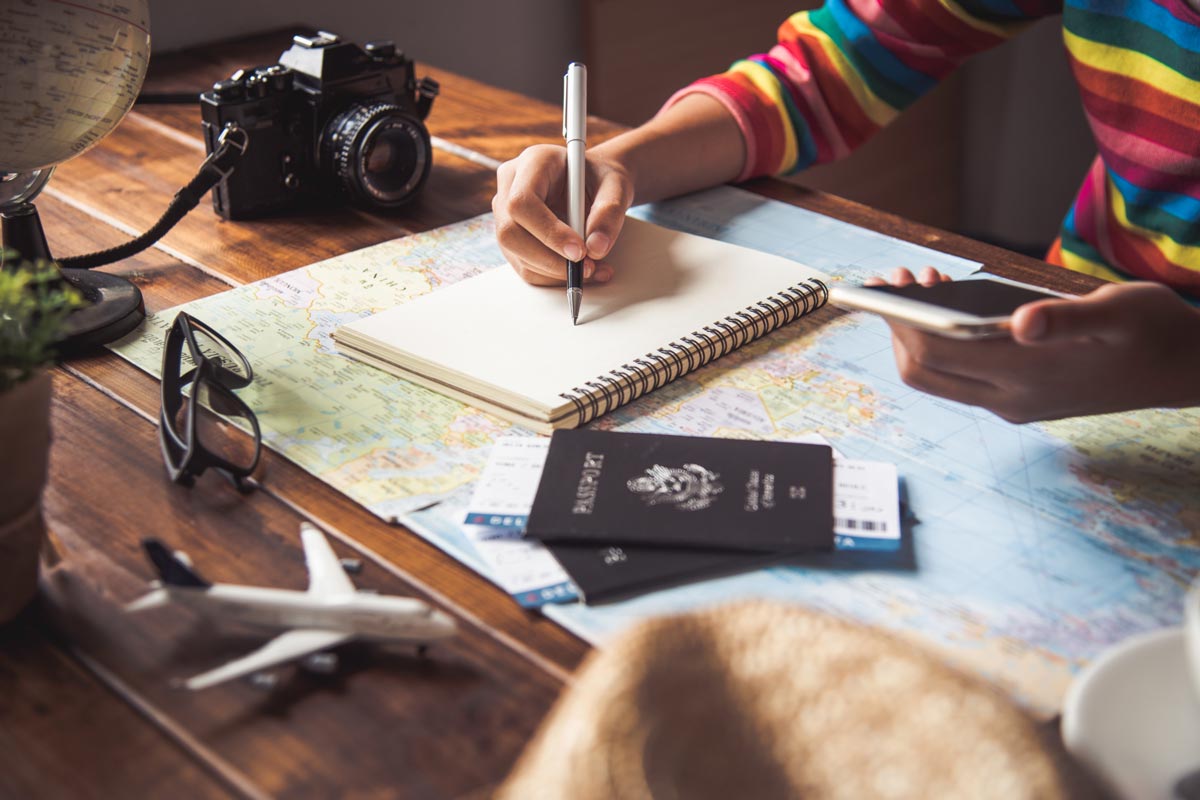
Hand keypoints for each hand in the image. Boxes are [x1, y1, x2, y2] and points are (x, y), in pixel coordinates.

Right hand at [493, 144, 633, 285]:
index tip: (579, 251)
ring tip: (592, 269)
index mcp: (533, 162)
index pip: (523, 202)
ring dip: (554, 272)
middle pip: (510, 232)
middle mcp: (510, 185)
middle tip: (585, 267)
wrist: (594, 184)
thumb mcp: (615, 185)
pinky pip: (525, 265)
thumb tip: (596, 248)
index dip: (548, 231)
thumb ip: (610, 211)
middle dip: (549, 259)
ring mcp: (506, 213)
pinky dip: (553, 277)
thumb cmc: (601, 179)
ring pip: (515, 253)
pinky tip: (579, 271)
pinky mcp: (512, 237)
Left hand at [875, 269, 1199, 421]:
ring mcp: (1012, 404)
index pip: (936, 353)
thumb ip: (1068, 317)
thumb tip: (1021, 322)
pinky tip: (953, 305)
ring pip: (938, 376)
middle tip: (899, 279)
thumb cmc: (1154, 331)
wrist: (1186, 370)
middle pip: (922, 371)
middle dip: (900, 327)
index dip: (903, 319)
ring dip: (919, 334)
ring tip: (924, 284)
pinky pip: (961, 377)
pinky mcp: (1019, 400)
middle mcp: (1010, 399)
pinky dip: (945, 343)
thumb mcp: (1120, 311)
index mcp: (1027, 376)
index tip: (893, 284)